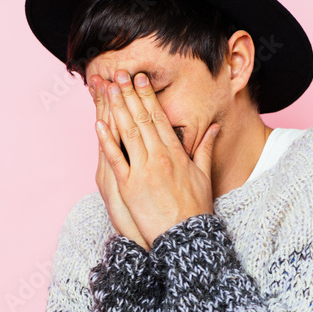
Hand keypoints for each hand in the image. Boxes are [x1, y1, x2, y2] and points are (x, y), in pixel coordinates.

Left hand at [97, 69, 218, 246]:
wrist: (185, 237)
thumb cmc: (195, 208)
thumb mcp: (204, 175)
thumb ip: (206, 149)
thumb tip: (214, 129)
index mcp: (176, 153)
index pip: (160, 118)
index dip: (148, 96)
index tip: (140, 79)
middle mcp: (159, 158)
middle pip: (141, 119)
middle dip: (129, 95)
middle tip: (118, 74)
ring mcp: (143, 172)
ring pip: (127, 133)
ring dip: (116, 109)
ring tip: (108, 89)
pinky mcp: (129, 187)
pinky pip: (116, 159)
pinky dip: (107, 140)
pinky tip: (99, 123)